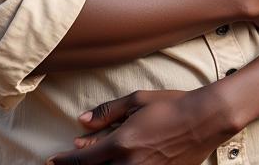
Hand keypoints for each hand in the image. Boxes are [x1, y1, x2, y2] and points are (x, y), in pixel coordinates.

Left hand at [47, 89, 231, 164]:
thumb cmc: (173, 106)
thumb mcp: (139, 100)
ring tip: (96, 161)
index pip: (82, 160)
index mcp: (122, 143)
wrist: (206, 120)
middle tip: (71, 163)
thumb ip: (109, 111)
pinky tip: (117, 163)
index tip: (53, 160)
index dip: (63, 162)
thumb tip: (82, 121)